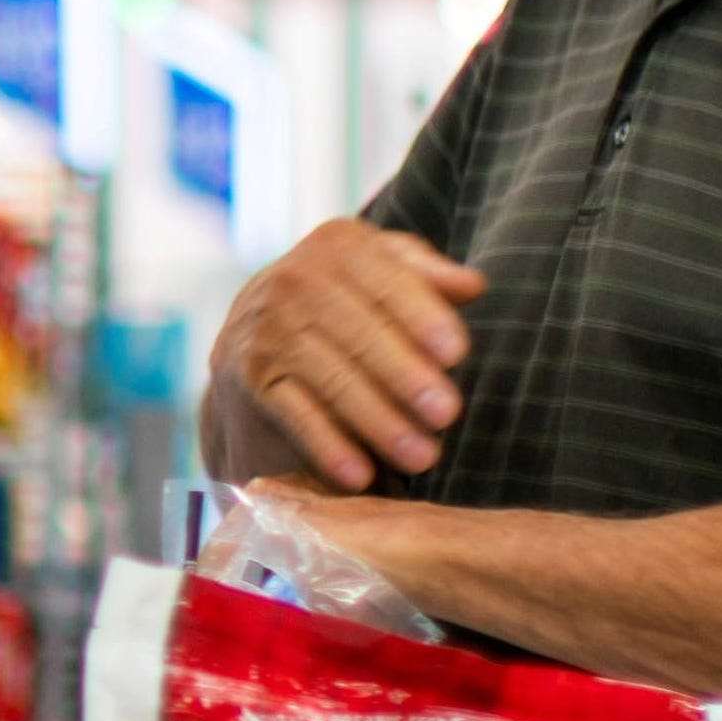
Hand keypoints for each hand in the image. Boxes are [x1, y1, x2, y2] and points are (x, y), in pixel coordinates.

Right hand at [214, 219, 490, 492]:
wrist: (257, 336)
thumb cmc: (349, 304)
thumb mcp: (385, 276)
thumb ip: (427, 277)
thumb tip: (471, 286)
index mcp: (338, 245)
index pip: (386, 280)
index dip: (422, 316)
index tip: (457, 353)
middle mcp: (292, 279)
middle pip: (358, 332)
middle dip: (405, 375)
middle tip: (448, 414)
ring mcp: (265, 329)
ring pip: (329, 377)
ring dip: (377, 420)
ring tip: (423, 456)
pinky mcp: (249, 377)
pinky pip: (293, 414)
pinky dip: (327, 446)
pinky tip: (361, 476)